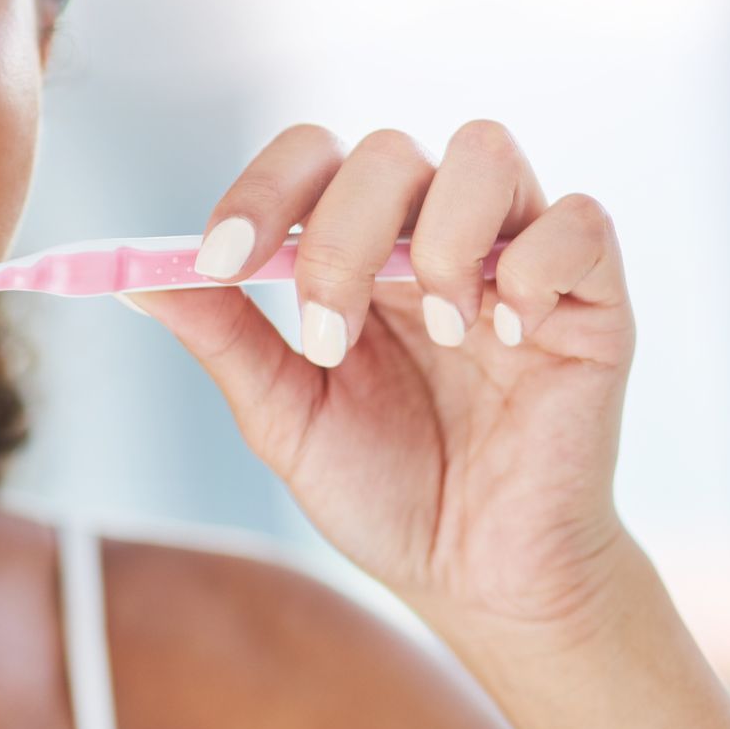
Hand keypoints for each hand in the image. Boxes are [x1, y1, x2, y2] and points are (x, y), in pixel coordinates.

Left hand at [121, 120, 636, 634]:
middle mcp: (435, 233)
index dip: (262, 190)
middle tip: (327, 336)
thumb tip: (135, 276)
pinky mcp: (594, 299)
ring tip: (431, 328)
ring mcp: (516, 258)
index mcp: (357, 248)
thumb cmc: (383, 490)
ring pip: (485, 150)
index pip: (310, 156)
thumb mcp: (284, 417)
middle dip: (338, 237)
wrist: (477, 579)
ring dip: (438, 235)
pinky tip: (508, 336)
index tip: (222, 258)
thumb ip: (223, 337)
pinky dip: (533, 265)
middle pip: (386, 149)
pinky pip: (581, 222)